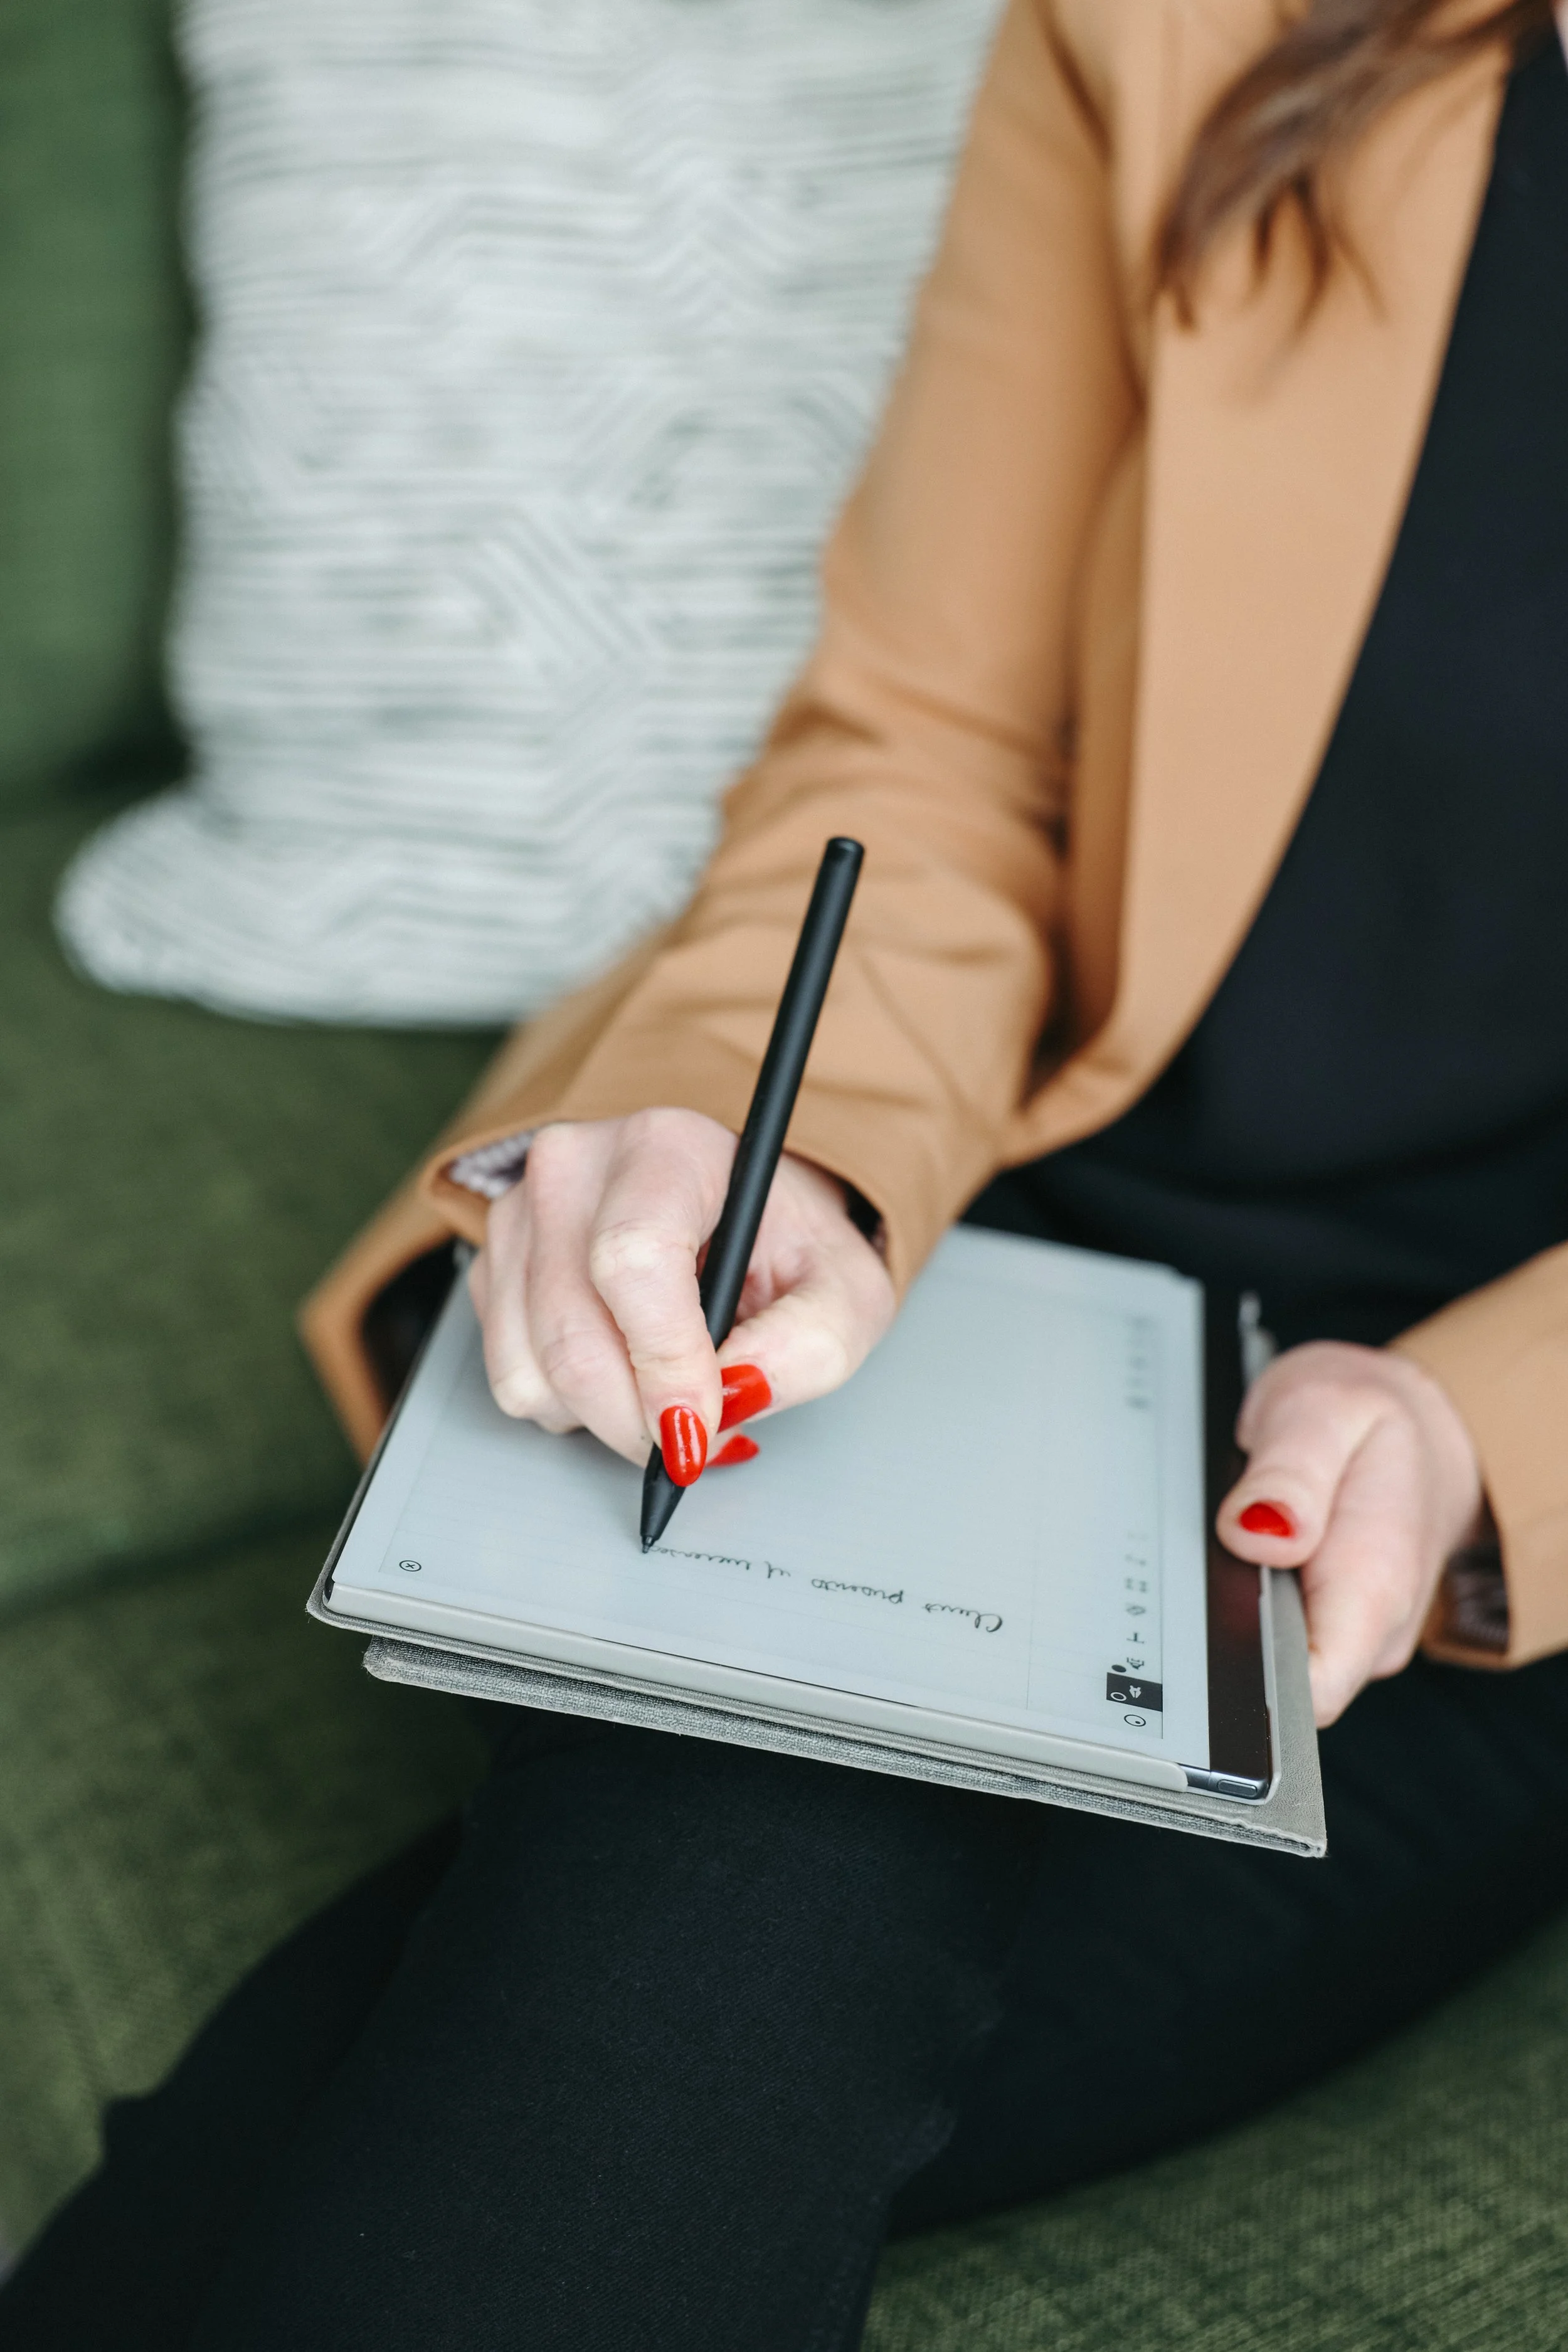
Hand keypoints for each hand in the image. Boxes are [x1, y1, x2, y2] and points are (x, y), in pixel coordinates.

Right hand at [468, 1110, 895, 1481]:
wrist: (738, 1214)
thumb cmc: (786, 1244)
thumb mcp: (842, 1291)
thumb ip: (811, 1344)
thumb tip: (739, 1394)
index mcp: (667, 1148)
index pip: (634, 1258)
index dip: (663, 1362)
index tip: (699, 1428)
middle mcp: (576, 1167)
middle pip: (573, 1329)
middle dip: (637, 1418)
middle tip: (695, 1441)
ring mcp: (520, 1213)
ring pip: (535, 1367)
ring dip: (606, 1416)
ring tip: (667, 1388)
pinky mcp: (493, 1264)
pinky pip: (512, 1377)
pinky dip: (569, 1405)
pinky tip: (620, 1370)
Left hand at [1218, 1342, 1484, 1726]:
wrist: (1426, 1428)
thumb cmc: (1375, 1418)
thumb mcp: (1325, 1411)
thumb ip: (1290, 1473)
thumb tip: (1254, 1533)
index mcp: (1374, 1589)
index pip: (1310, 1692)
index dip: (1247, 1672)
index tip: (1204, 1619)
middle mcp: (1367, 1633)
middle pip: (1274, 1678)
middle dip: (1225, 1625)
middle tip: (1208, 1547)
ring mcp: (1348, 1635)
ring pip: (1266, 1654)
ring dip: (1233, 1604)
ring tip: (1228, 1535)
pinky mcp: (1326, 1625)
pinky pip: (1270, 1631)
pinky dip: (1245, 1593)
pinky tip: (1241, 1548)